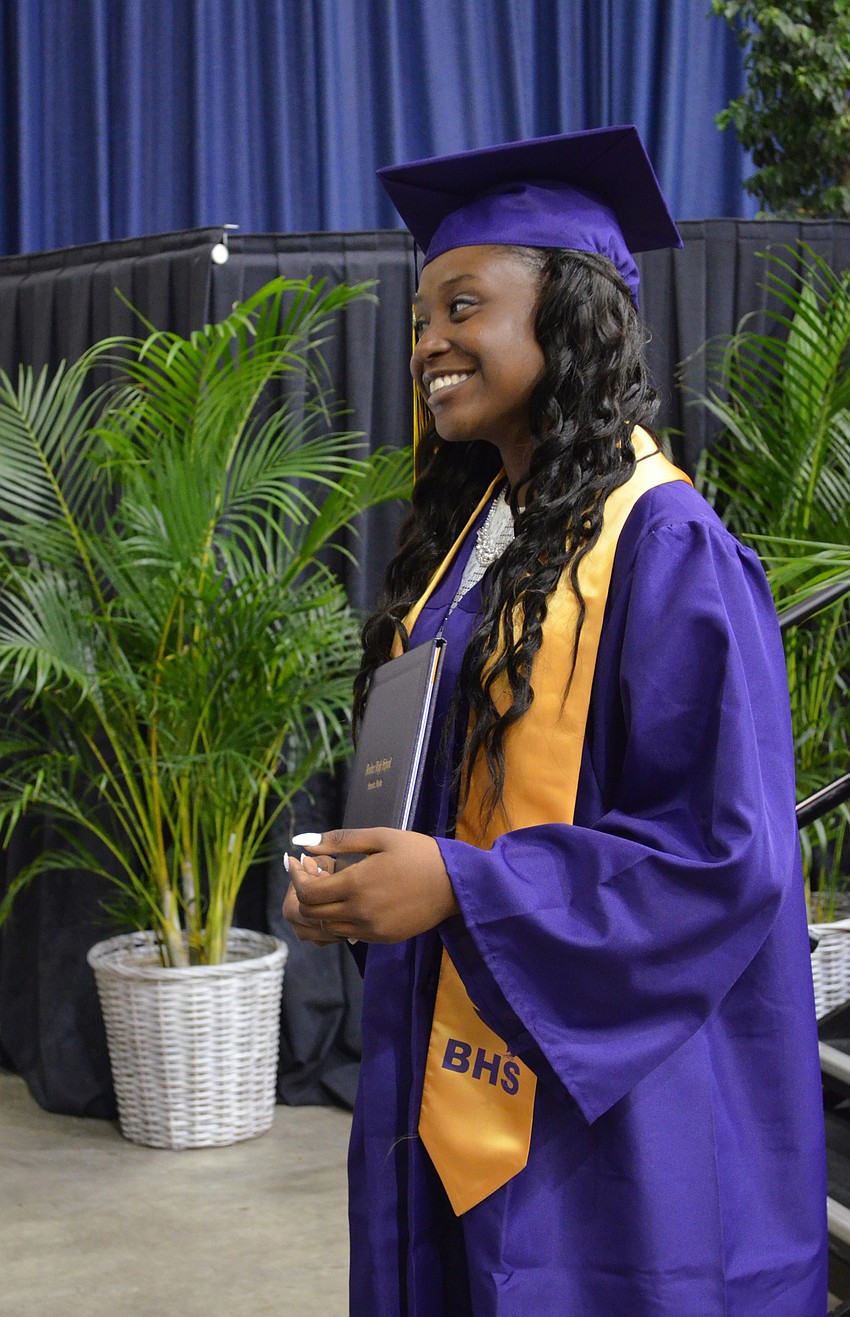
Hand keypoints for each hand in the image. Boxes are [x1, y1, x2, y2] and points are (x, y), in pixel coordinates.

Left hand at [284, 828, 458, 943]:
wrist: (455, 884)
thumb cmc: (419, 853)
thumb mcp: (381, 837)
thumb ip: (340, 840)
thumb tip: (303, 843)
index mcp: (356, 885)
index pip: (307, 892)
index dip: (295, 877)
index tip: (296, 861)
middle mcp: (359, 913)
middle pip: (310, 914)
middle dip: (302, 892)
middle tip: (313, 872)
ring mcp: (370, 930)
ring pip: (325, 929)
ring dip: (319, 909)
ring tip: (330, 887)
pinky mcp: (382, 939)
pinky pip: (347, 935)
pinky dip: (337, 920)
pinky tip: (348, 900)